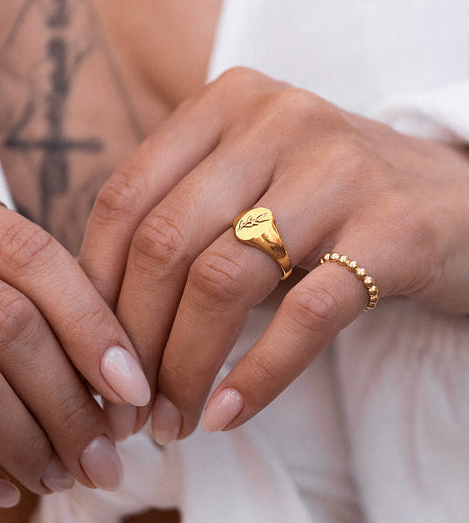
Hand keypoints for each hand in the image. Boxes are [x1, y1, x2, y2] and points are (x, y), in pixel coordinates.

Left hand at [79, 67, 468, 441]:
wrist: (455, 204)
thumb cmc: (324, 207)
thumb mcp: (244, 193)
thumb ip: (178, 227)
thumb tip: (98, 322)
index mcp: (223, 104)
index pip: (124, 200)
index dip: (95, 287)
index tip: (91, 354)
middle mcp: (274, 120)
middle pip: (164, 242)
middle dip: (133, 339)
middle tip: (127, 404)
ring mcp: (337, 167)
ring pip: (222, 279)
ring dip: (185, 366)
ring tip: (172, 419)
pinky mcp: (393, 227)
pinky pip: (304, 315)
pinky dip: (257, 376)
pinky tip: (227, 415)